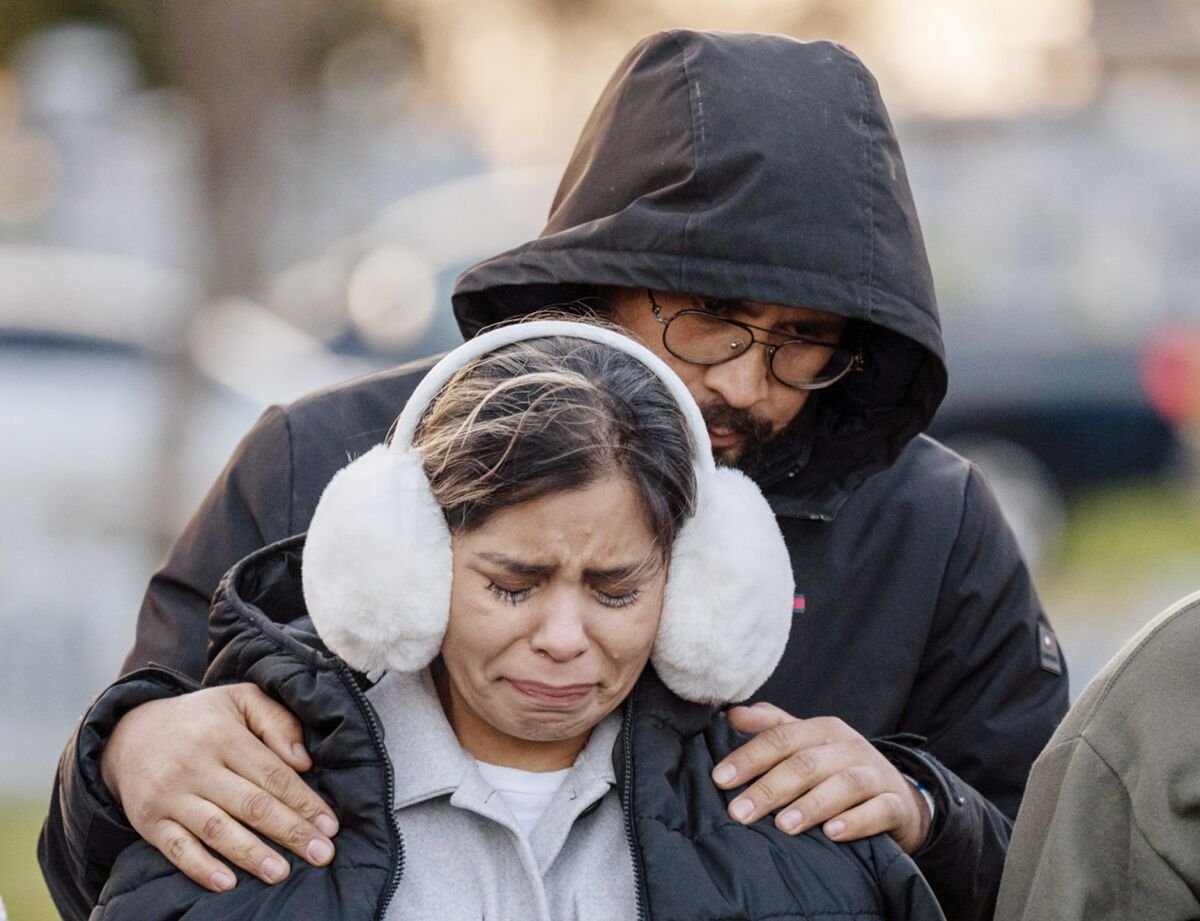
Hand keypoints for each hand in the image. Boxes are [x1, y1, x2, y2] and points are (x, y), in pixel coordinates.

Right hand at [100, 683, 338, 891]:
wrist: (130, 733)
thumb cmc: (201, 719)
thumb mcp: (240, 700)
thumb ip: (276, 721)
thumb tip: (302, 761)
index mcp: (223, 735)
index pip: (272, 773)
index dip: (304, 801)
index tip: (330, 826)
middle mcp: (195, 765)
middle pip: (250, 804)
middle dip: (290, 831)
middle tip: (322, 854)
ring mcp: (170, 795)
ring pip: (216, 829)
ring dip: (251, 854)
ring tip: (282, 873)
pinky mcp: (148, 821)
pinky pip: (176, 849)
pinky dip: (201, 868)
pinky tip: (228, 883)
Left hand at [712, 703, 930, 852]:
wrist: (896, 795)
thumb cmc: (838, 768)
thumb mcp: (806, 743)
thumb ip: (771, 727)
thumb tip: (731, 714)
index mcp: (822, 729)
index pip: (780, 737)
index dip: (749, 757)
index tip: (720, 780)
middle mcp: (849, 746)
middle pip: (806, 763)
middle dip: (769, 788)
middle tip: (739, 813)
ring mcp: (875, 774)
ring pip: (843, 784)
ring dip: (812, 804)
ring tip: (783, 825)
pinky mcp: (896, 804)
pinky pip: (879, 810)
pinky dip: (856, 821)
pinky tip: (832, 834)